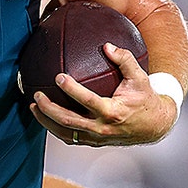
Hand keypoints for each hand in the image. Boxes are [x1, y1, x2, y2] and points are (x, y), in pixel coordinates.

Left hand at [29, 43, 174, 145]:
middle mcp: (102, 128)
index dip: (71, 90)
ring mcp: (96, 138)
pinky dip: (55, 128)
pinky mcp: (93, 142)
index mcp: (112, 112)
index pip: (88, 101)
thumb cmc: (145, 98)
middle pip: (69, 121)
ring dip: (46, 121)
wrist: (155, 126)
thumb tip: (106, 45)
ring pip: (65, 133)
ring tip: (33, 106)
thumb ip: (124, 59)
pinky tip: (45, 116)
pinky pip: (69, 138)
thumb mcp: (140, 77)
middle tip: (37, 95)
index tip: (58, 76)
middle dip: (49, 109)